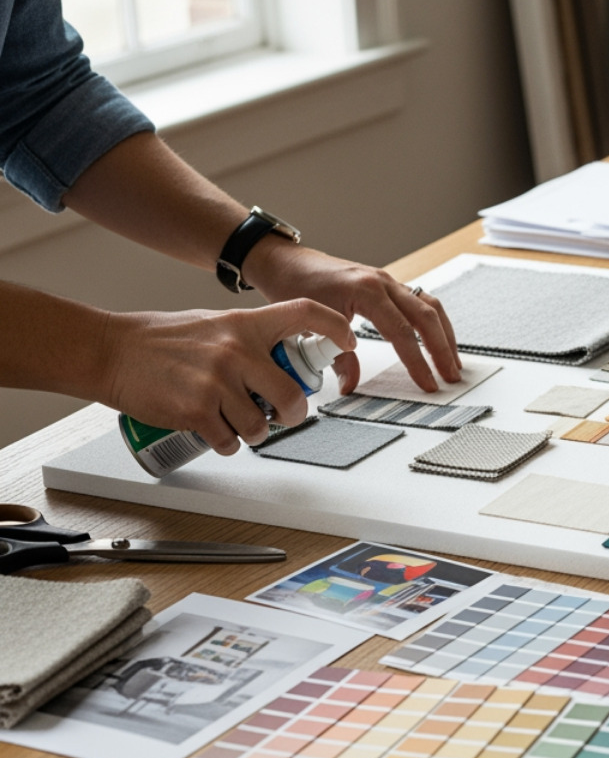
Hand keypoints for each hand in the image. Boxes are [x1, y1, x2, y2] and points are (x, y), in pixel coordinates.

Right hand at [99, 301, 356, 454]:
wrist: (110, 351)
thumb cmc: (159, 338)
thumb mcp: (213, 323)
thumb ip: (248, 337)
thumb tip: (281, 357)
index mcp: (244, 324)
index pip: (304, 313)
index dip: (335, 326)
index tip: (348, 341)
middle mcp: (236, 351)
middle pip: (292, 395)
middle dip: (293, 414)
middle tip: (283, 416)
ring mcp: (217, 382)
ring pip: (261, 426)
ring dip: (254, 433)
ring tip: (236, 422)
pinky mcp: (196, 410)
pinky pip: (229, 441)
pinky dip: (226, 444)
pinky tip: (214, 432)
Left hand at [241, 240, 460, 394]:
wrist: (287, 262)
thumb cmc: (295, 286)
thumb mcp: (312, 326)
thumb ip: (338, 358)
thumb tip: (351, 385)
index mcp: (366, 291)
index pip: (402, 332)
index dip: (418, 361)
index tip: (428, 383)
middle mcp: (383, 282)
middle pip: (426, 317)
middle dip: (442, 349)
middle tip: (451, 377)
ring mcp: (389, 281)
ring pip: (430, 306)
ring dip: (445, 335)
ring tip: (452, 362)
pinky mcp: (388, 285)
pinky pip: (422, 301)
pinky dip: (434, 322)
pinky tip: (438, 339)